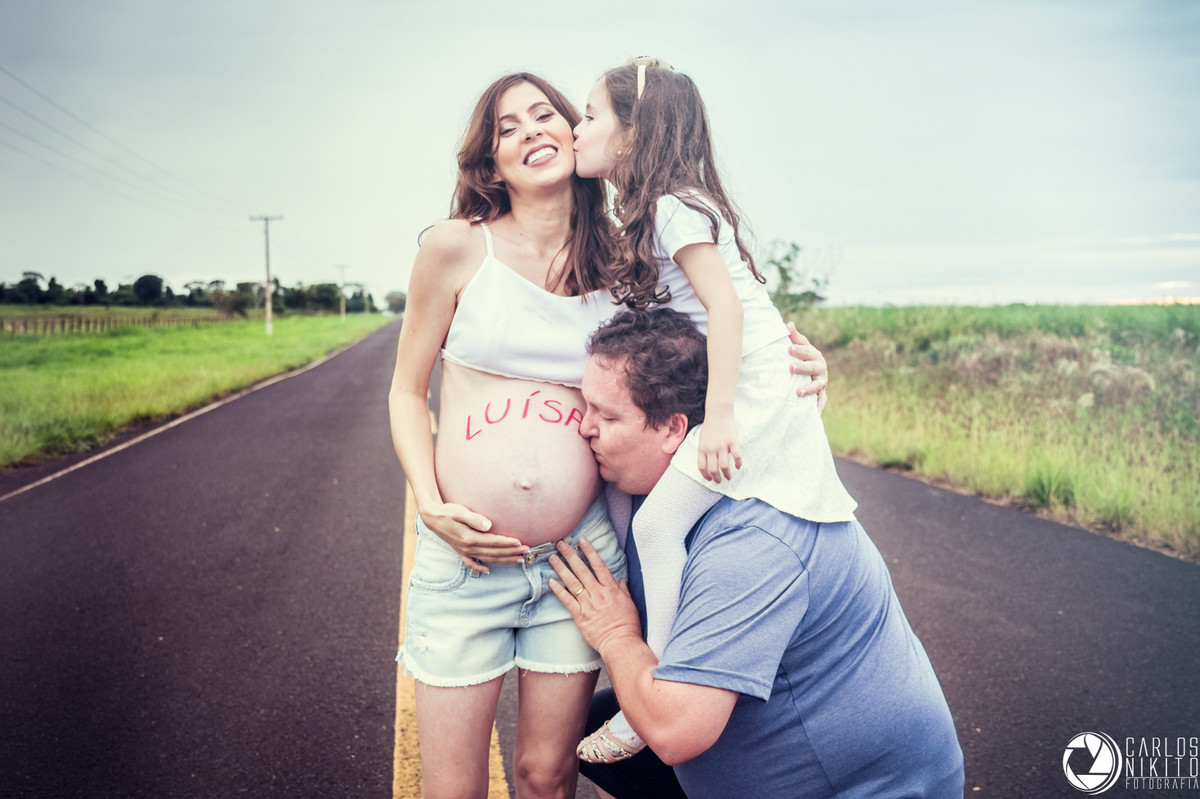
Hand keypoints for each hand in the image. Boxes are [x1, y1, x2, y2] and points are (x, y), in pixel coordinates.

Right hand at [419, 503, 527, 573]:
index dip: (507, 543)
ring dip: (504, 560)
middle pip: (494, 553)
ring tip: (519, 560)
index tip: (520, 542)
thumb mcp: (460, 511)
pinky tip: (488, 570)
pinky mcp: (460, 552)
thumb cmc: (447, 511)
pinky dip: (480, 568)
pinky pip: (471, 563)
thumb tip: (489, 525)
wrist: (431, 517)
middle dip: (511, 553)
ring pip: (488, 559)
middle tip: (527, 551)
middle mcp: (468, 548)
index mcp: (469, 538)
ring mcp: (464, 551)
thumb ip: (474, 518)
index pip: (493, 542)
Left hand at [548, 539, 642, 655]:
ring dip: (561, 569)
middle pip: (582, 570)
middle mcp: (598, 593)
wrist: (620, 643)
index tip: (582, 541)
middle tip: (561, 544)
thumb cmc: (628, 625)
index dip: (590, 552)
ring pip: (572, 582)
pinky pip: (567, 600)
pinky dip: (559, 591)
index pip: (599, 565)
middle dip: (571, 555)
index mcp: (611, 589)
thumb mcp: (630, 603)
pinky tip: (551, 582)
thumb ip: (624, 589)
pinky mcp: (580, 616)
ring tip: (552, 558)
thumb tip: (622, 579)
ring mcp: (588, 604)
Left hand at [697, 412, 740, 482]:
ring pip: (724, 466)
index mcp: (702, 448)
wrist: (718, 412)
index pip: (702, 467)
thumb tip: (707, 464)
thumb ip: (704, 451)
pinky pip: (737, 457)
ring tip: (729, 477)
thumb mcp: (702, 439)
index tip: (710, 479)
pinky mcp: (733, 442)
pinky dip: (738, 464)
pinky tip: (738, 466)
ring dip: (727, 474)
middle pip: (713, 469)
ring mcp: (722, 446)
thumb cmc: (710, 426)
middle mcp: (711, 449)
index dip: (706, 476)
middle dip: (717, 478)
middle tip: (720, 481)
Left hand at [786, 322, 827, 412]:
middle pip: (812, 367)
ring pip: (817, 385)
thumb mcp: (800, 346)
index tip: (788, 348)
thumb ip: (795, 337)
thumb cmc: (803, 357)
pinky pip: (822, 400)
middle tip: (790, 367)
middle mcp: (820, 368)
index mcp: (814, 355)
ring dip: (808, 389)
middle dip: (802, 368)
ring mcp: (821, 382)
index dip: (799, 349)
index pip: (807, 351)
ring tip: (798, 392)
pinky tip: (814, 411)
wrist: (814, 372)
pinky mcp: (821, 394)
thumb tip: (788, 324)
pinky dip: (818, 405)